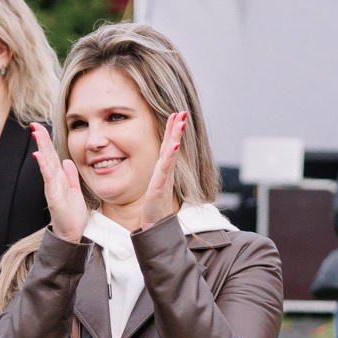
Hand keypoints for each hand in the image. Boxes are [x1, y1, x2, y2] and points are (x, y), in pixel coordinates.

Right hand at [29, 122, 87, 242]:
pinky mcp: (53, 194)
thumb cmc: (72, 215)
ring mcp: (52, 186)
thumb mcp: (75, 190)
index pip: (52, 155)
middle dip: (41, 139)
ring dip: (41, 147)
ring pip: (46, 162)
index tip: (41, 128)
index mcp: (59, 178)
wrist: (71, 232)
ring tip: (36, 132)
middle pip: (46, 155)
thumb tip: (67, 161)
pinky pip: (48, 177)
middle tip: (34, 124)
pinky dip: (43, 165)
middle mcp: (53, 180)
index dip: (47, 141)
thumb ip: (71, 176)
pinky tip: (39, 154)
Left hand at [133, 111, 186, 231]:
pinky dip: (170, 156)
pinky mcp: (160, 185)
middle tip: (182, 112)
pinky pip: (165, 168)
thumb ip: (160, 173)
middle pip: (172, 145)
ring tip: (180, 123)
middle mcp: (166, 170)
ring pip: (170, 153)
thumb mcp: (157, 184)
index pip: (168, 145)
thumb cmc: (156, 206)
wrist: (155, 225)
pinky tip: (173, 146)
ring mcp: (164, 177)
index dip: (172, 130)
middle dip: (176, 128)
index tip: (176, 115)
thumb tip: (162, 164)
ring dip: (175, 137)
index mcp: (164, 168)